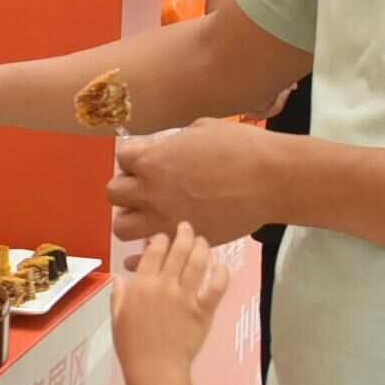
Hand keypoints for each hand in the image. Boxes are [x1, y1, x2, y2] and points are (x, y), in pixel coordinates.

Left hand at [108, 122, 277, 247]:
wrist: (270, 179)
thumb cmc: (241, 147)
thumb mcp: (201, 129)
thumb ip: (173, 143)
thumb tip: (167, 149)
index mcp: (153, 160)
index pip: (123, 157)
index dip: (135, 157)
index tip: (149, 158)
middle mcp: (151, 191)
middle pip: (114, 193)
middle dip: (127, 187)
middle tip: (146, 186)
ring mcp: (164, 219)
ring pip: (121, 227)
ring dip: (131, 217)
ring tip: (150, 212)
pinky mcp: (183, 239)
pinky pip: (146, 254)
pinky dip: (143, 252)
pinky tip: (154, 243)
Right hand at [112, 224, 231, 381]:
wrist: (155, 368)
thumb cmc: (132, 345)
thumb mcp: (117, 316)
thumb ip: (119, 294)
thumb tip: (120, 277)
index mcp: (142, 284)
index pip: (154, 251)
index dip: (159, 239)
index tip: (162, 237)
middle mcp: (165, 285)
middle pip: (178, 250)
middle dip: (184, 234)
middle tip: (187, 227)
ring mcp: (186, 297)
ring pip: (198, 262)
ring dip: (202, 247)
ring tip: (203, 241)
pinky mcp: (203, 310)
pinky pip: (217, 287)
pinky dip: (221, 274)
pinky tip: (221, 266)